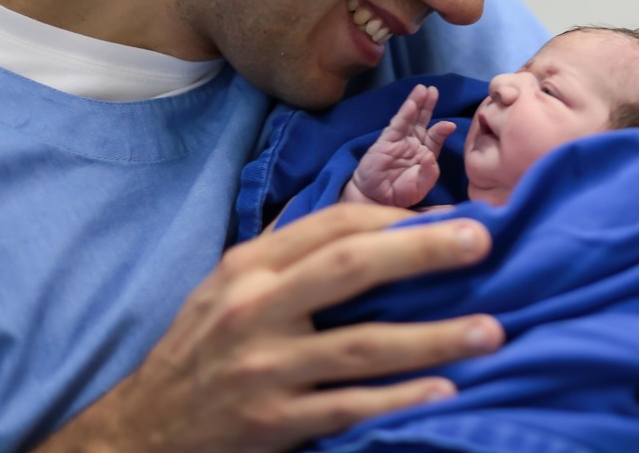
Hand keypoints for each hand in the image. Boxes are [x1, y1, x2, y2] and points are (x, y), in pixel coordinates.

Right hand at [35, 205, 501, 452]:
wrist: (147, 424)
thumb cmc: (208, 343)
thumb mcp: (234, 283)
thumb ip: (295, 252)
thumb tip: (382, 223)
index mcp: (252, 264)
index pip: (334, 224)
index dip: (399, 217)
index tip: (455, 215)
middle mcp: (257, 307)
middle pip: (351, 267)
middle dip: (422, 252)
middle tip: (483, 241)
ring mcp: (266, 367)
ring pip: (363, 346)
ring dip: (433, 337)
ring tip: (490, 331)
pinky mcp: (274, 420)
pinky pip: (349, 407)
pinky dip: (399, 399)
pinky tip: (444, 390)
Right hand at [344, 84, 456, 207]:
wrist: (376, 199)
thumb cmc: (400, 193)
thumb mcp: (420, 187)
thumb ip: (429, 173)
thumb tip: (431, 157)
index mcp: (425, 153)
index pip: (435, 136)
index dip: (442, 129)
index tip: (450, 125)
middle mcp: (413, 143)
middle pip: (423, 120)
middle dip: (428, 105)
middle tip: (433, 90)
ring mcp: (399, 141)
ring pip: (410, 118)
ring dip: (416, 103)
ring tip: (422, 90)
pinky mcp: (386, 141)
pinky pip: (397, 125)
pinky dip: (404, 114)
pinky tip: (411, 104)